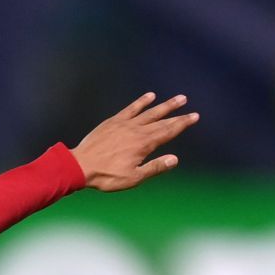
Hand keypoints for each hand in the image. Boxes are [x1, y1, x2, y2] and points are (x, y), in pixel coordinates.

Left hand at [70, 93, 197, 191]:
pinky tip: (150, 96)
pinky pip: (130, 109)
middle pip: (162, 121)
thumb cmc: (107, 176)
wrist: (81, 165)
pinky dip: (141, 102)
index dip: (182, 124)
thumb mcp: (134, 177)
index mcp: (144, 144)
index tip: (194, 117)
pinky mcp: (113, 121)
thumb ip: (155, 167)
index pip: (168, 132)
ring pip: (149, 112)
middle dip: (178, 115)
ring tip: (178, 98)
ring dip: (164, 105)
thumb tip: (175, 159)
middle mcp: (137, 130)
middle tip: (190, 108)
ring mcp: (124, 124)